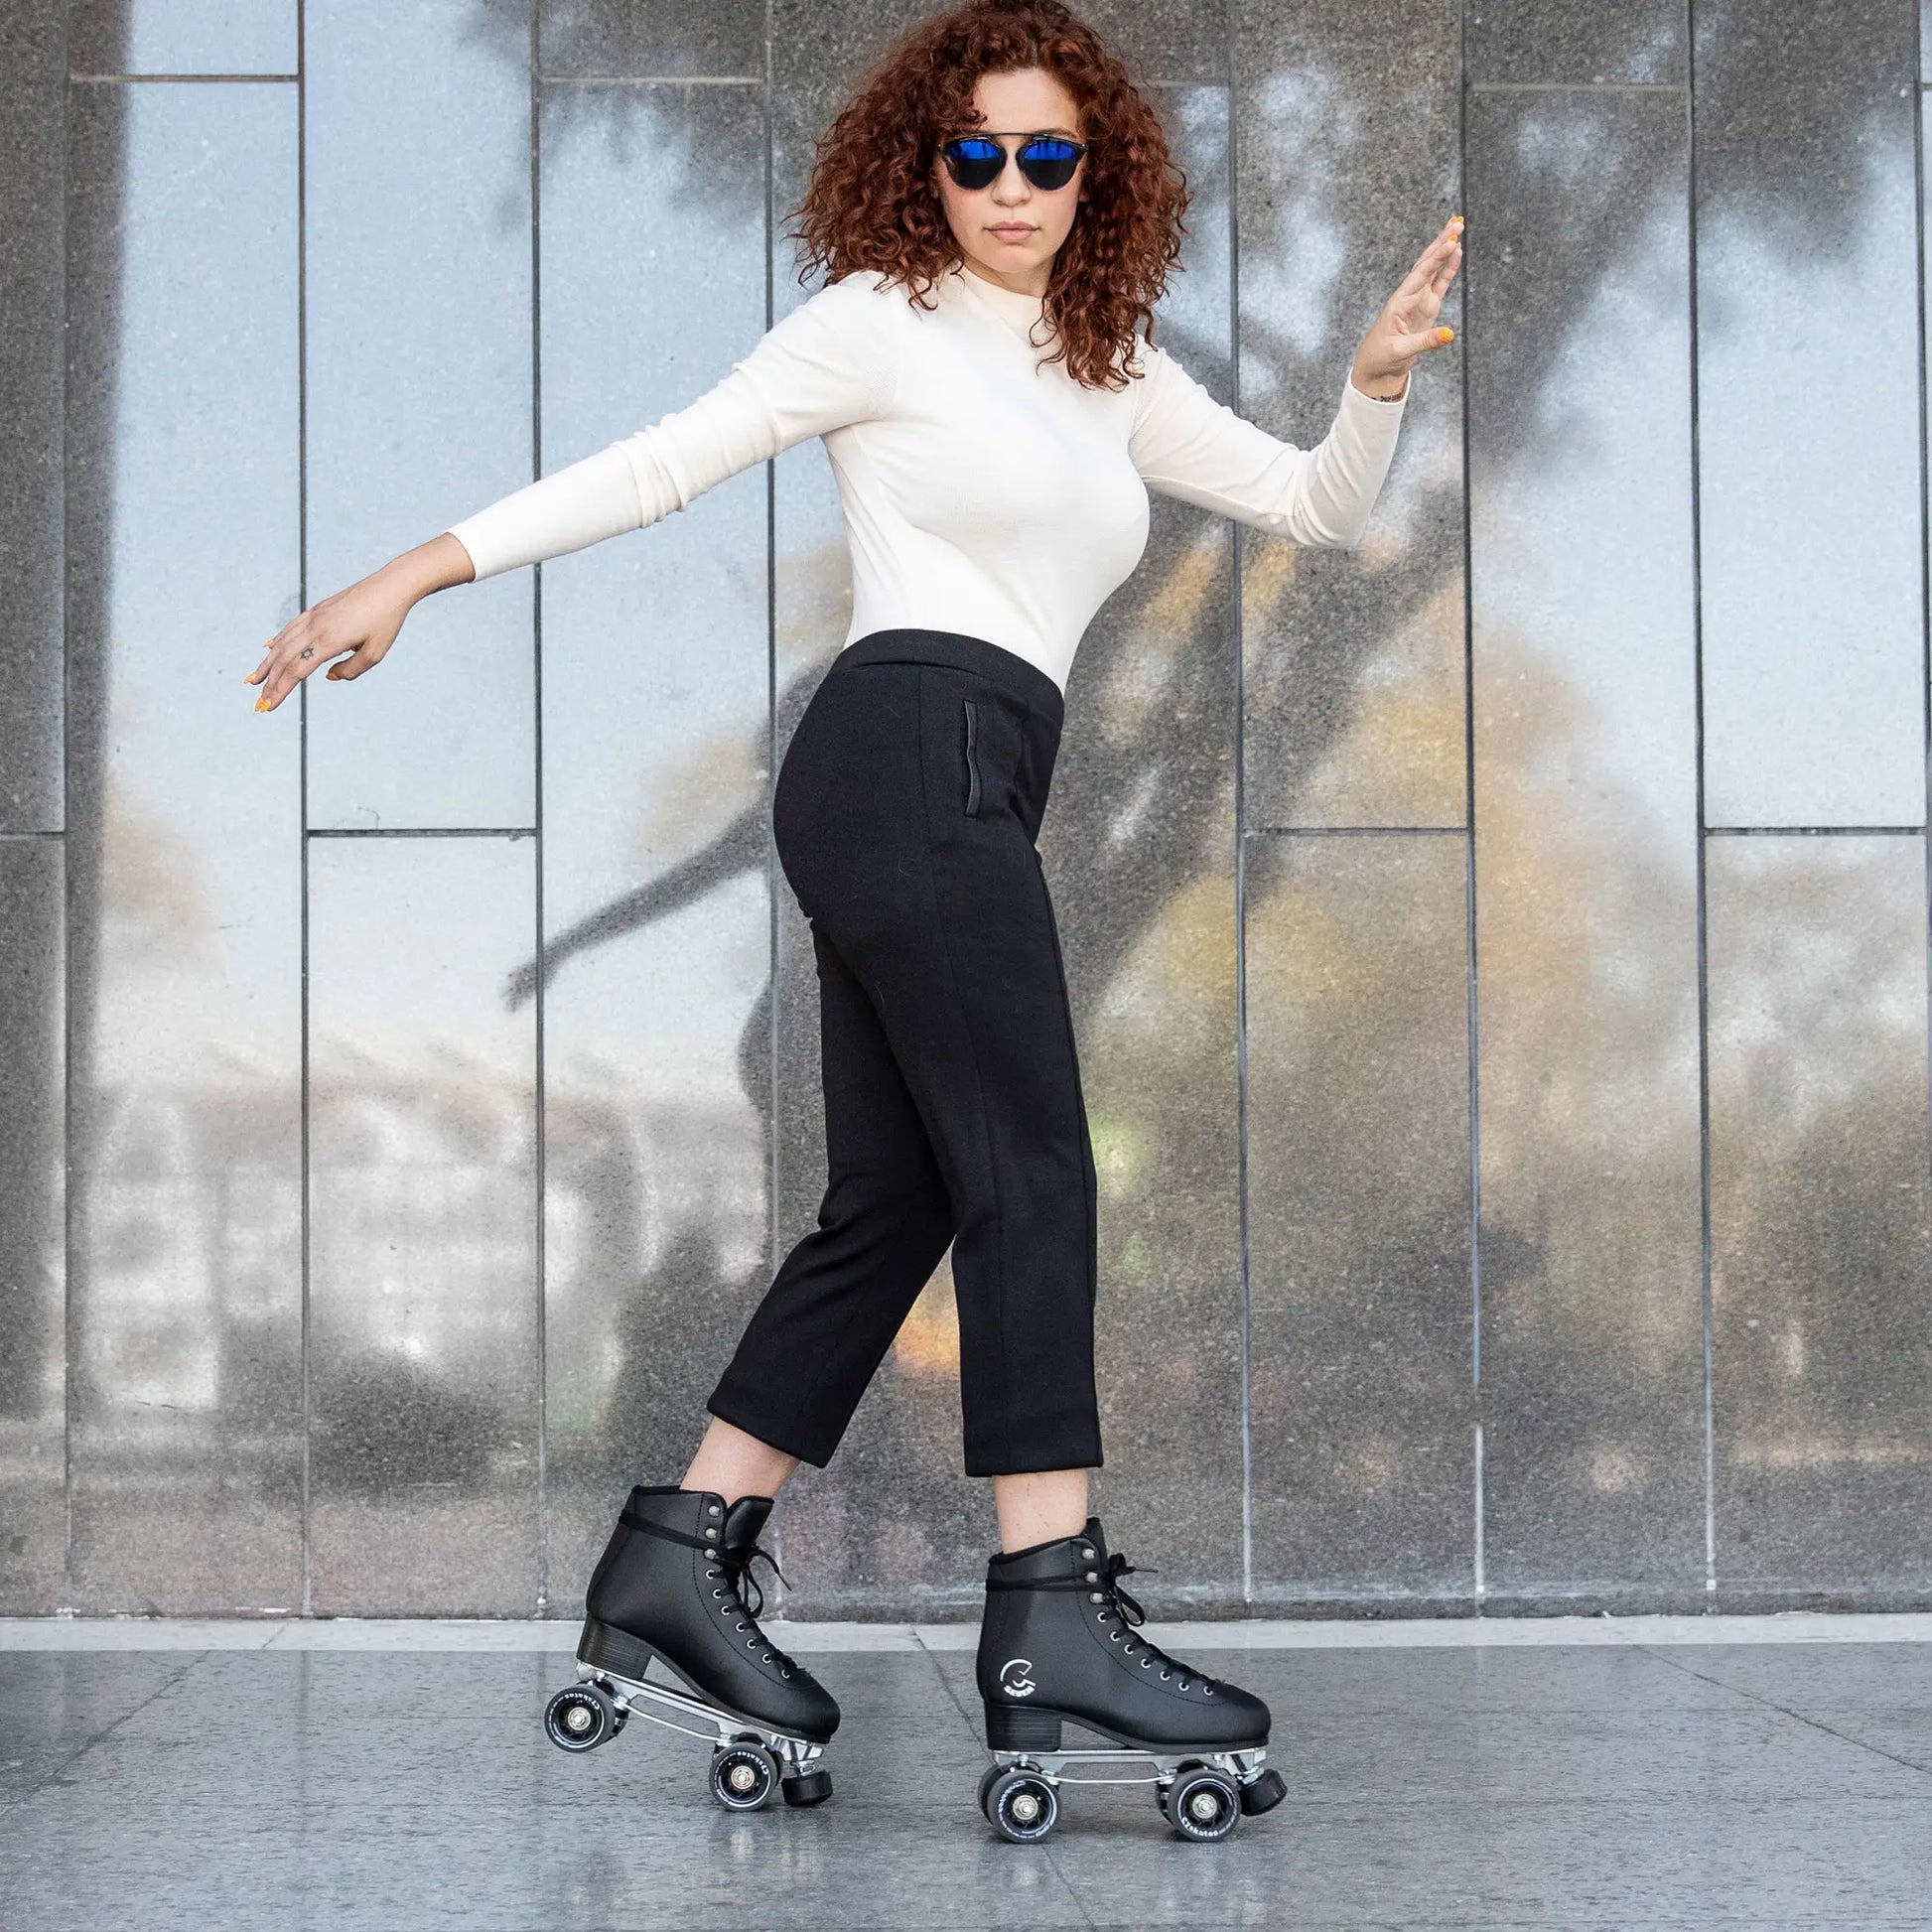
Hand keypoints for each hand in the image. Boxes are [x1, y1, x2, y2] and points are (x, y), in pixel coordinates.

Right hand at [246, 566, 415, 710]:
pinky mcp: (316, 610)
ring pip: (282, 643)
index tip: (268, 706)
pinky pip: (290, 628)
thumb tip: (329, 677)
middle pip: (284, 659)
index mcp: (328, 641)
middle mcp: (315, 628)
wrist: (389, 587)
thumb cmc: (386, 621)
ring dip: (267, 664)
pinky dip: (277, 641)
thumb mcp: (374, 653)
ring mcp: (313, 617)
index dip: (280, 690)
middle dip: (269, 683)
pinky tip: (269, 649)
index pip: (296, 671)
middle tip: (258, 702)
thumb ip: (351, 670)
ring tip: (254, 679)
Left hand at [1351, 214, 1463, 398]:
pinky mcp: (1426, 308)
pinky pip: (1439, 284)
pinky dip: (1447, 269)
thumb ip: (1425, 342)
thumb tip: (1449, 334)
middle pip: (1426, 264)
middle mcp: (1409, 297)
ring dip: (1445, 251)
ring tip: (1458, 229)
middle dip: (1441, 243)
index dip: (1436, 259)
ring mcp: (1418, 301)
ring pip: (1433, 270)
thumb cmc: (1380, 358)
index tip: (1450, 243)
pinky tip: (1456, 255)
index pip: (1420, 275)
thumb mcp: (1400, 351)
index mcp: (1399, 303)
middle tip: (1457, 223)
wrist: (1375, 369)